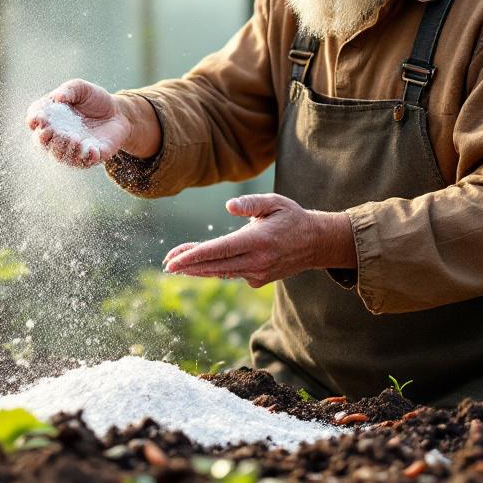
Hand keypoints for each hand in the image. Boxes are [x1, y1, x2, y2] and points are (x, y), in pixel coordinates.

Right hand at [25, 79, 132, 167]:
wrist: (119, 113)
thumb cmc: (95, 99)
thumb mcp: (82, 88)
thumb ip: (69, 90)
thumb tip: (58, 98)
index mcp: (51, 118)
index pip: (34, 121)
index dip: (33, 121)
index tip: (36, 119)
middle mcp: (57, 136)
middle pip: (42, 142)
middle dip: (43, 139)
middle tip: (49, 131)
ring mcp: (72, 148)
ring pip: (60, 156)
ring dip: (63, 149)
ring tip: (74, 138)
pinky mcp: (89, 156)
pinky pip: (83, 163)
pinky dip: (86, 158)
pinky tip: (91, 149)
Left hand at [162, 194, 355, 287]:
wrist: (316, 243)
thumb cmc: (292, 217)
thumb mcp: (274, 202)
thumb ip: (251, 203)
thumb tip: (228, 206)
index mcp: (258, 241)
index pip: (218, 250)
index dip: (193, 256)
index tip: (173, 261)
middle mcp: (257, 261)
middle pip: (214, 266)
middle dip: (188, 266)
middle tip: (166, 264)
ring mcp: (258, 274)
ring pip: (220, 272)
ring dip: (198, 269)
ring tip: (176, 265)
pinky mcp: (259, 280)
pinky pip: (231, 274)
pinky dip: (214, 269)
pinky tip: (199, 266)